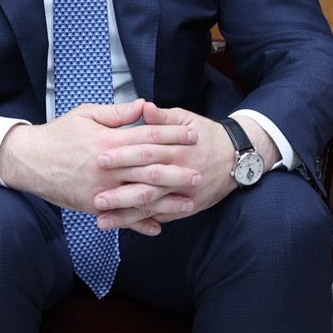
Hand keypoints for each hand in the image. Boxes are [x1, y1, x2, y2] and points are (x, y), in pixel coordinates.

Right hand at [0, 99, 198, 235]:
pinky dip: (140, 222)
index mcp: (108, 141)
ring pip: (140, 195)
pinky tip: (159, 225)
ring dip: (166, 201)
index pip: (147, 137)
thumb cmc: (60, 134)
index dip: (172, 136)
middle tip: (200, 172)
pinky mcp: (94, 204)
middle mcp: (107, 167)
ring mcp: (101, 189)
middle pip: (149, 169)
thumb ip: (117, 113)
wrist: (30, 161)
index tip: (192, 136)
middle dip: (177, 170)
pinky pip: (122, 215)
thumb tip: (144, 105)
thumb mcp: (86, 115)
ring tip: (189, 202)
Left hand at [91, 105, 276, 230]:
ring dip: (127, 215)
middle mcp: (180, 173)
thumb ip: (162, 117)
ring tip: (103, 220)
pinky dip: (144, 223)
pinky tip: (124, 226)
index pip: (146, 152)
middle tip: (96, 197)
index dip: (123, 155)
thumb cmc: (205, 134)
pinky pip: (163, 216)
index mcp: (177, 149)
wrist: (236, 156)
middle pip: (147, 184)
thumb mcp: (186, 118)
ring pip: (153, 206)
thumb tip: (143, 107)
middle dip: (121, 193)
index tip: (100, 159)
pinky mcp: (188, 207)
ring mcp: (185, 193)